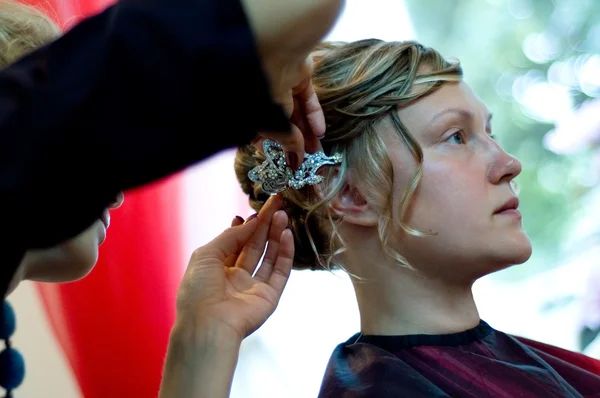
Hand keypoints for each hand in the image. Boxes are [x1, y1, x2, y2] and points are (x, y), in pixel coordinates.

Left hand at [174, 195, 292, 340]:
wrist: (207, 325)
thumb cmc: (198, 290)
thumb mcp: (206, 254)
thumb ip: (230, 236)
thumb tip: (251, 220)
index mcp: (218, 268)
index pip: (236, 242)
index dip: (246, 226)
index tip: (255, 210)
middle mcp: (237, 277)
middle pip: (255, 245)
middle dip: (265, 224)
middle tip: (277, 204)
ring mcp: (254, 287)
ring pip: (269, 256)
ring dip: (277, 234)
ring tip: (283, 215)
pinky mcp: (270, 296)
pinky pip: (281, 271)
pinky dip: (285, 253)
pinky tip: (287, 235)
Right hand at [241, 0, 344, 162]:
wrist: (271, 51)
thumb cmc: (260, 89)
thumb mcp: (271, 121)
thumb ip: (285, 140)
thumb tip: (295, 158)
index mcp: (249, 109)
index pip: (260, 134)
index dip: (273, 149)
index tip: (285, 164)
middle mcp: (264, 98)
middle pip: (282, 125)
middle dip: (295, 144)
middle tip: (308, 162)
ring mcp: (281, 86)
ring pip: (297, 114)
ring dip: (308, 134)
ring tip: (319, 153)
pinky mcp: (299, 77)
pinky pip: (308, 100)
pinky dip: (314, 115)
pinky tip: (321, 132)